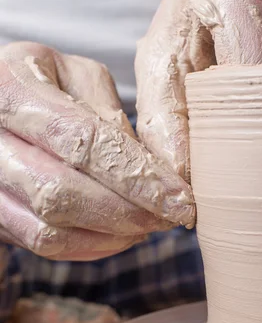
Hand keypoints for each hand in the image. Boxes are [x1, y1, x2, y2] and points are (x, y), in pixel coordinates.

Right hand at [0, 42, 193, 259]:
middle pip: (60, 193)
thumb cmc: (48, 82)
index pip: (82, 142)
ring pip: (49, 229)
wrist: (0, 100)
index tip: (181, 199)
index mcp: (11, 87)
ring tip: (149, 223)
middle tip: (170, 216)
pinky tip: (120, 233)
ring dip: (110, 234)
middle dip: (126, 212)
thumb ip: (115, 117)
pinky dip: (89, 246)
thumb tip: (158, 172)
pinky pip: (40, 244)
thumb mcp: (82, 76)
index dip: (137, 176)